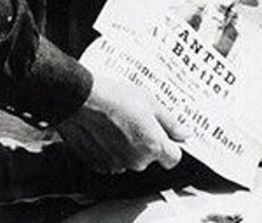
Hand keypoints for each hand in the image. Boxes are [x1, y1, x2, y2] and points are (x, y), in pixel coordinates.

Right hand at [55, 73, 188, 173]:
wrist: (78, 99)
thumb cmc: (112, 97)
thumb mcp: (149, 102)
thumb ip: (169, 122)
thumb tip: (183, 133)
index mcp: (152, 146)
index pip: (174, 158)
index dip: (171, 145)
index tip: (166, 134)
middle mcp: (136, 160)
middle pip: (149, 157)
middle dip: (146, 142)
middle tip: (136, 119)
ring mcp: (115, 164)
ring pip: (129, 158)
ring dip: (126, 146)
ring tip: (117, 122)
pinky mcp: (97, 164)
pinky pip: (110, 160)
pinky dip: (109, 149)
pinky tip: (104, 130)